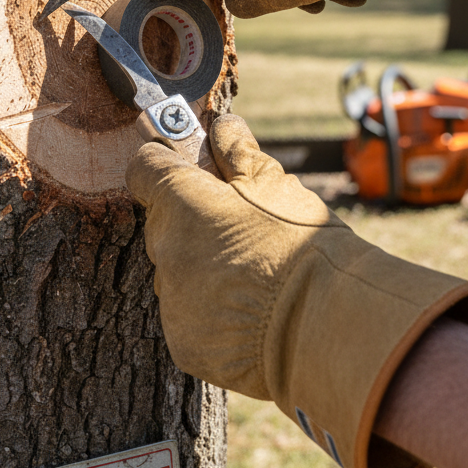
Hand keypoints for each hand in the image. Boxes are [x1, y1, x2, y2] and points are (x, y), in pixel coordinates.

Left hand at [126, 114, 467, 467]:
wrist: (324, 326)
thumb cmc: (300, 245)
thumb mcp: (274, 183)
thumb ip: (236, 149)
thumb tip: (221, 125)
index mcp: (180, 203)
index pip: (143, 168)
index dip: (163, 165)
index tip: (184, 169)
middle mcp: (164, 250)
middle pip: (163, 225)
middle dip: (191, 222)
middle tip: (237, 229)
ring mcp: (171, 300)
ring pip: (176, 272)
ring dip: (200, 269)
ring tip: (251, 276)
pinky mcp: (183, 342)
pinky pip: (187, 317)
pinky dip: (209, 313)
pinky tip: (248, 312)